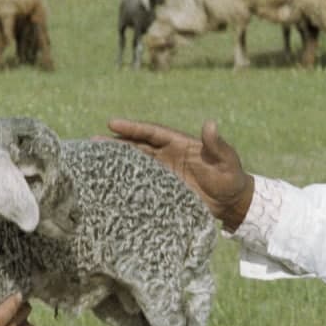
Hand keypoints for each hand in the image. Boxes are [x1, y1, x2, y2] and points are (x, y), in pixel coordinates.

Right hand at [107, 118, 254, 229]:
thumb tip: (210, 124)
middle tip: (93, 142)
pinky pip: (141, 183)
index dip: (133, 128)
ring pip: (135, 163)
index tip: (112, 123)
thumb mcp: (226, 160)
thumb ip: (216, 145)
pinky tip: (110, 183)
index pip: (151, 133)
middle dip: (116, 143)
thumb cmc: (231, 177)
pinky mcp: (162, 189)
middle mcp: (167, 155)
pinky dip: (127, 181)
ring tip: (94, 160)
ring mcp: (163, 173)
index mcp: (179, 143)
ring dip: (117, 161)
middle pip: (138, 146)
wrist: (232, 202)